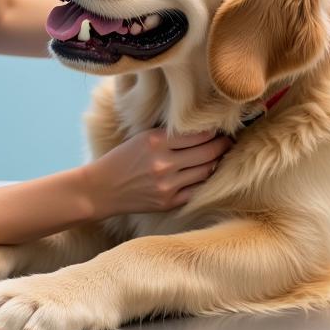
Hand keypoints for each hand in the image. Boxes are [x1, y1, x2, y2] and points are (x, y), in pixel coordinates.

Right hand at [83, 127, 232, 218]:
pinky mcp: (169, 202)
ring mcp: (168, 185)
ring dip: (216, 162)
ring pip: (206, 171)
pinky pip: (197, 189)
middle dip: (222, 145)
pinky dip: (204, 180)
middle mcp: (164, 163)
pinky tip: (206, 173)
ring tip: (220, 155)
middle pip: (208, 152)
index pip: (198, 134)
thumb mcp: (142, 138)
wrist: (101, 189)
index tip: (220, 128)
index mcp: (156, 141)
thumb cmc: (121, 159)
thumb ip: (169, 134)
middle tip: (229, 141)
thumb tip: (201, 130)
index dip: (214, 131)